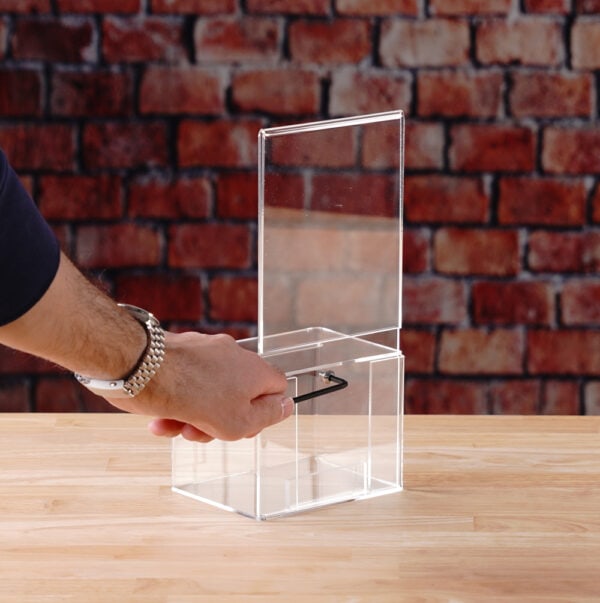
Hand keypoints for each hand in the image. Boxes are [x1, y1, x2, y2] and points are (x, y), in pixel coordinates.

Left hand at [107, 331, 292, 442]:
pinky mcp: (180, 355)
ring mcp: (206, 353)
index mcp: (254, 370)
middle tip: (203, 433)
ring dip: (194, 418)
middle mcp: (233, 356)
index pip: (277, 388)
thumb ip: (266, 416)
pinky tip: (160, 420)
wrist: (141, 367)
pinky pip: (187, 384)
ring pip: (210, 394)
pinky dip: (177, 404)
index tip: (245, 428)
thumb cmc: (191, 394)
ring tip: (175, 427)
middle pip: (239, 396)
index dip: (264, 413)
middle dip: (220, 421)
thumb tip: (287, 406)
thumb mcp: (238, 422)